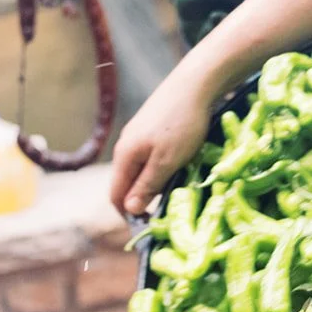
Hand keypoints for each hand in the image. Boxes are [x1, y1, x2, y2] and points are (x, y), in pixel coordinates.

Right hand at [110, 76, 212, 214]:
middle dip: (141, 200)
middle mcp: (126, 146)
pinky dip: (159, 168)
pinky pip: (149, 157)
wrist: (195, 83)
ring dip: (153, 184)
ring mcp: (138, 135)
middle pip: (126, 183)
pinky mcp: (151, 127)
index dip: (128, 215)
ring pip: (139, 170)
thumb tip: (129, 210)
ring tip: (175, 190)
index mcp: (124, 156)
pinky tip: (178, 167)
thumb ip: (147, 186)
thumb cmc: (182, 124)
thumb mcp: (167, 162)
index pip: (116, 195)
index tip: (149, 227)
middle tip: (166, 212)